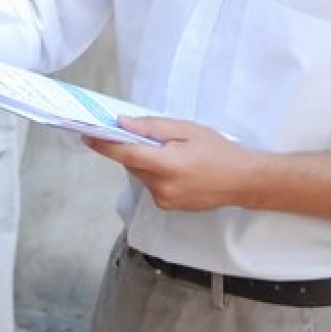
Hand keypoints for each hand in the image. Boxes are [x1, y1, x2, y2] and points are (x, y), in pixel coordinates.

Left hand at [87, 117, 249, 211]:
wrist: (244, 181)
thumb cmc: (219, 151)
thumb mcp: (187, 130)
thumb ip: (152, 127)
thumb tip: (122, 124)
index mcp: (167, 165)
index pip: (125, 154)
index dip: (104, 145)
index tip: (87, 135)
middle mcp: (162, 187)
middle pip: (132, 164)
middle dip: (135, 149)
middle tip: (152, 136)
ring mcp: (164, 200)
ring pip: (141, 175)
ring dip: (146, 162)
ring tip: (173, 153)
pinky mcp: (167, 207)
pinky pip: (151, 185)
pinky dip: (156, 174)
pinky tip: (177, 169)